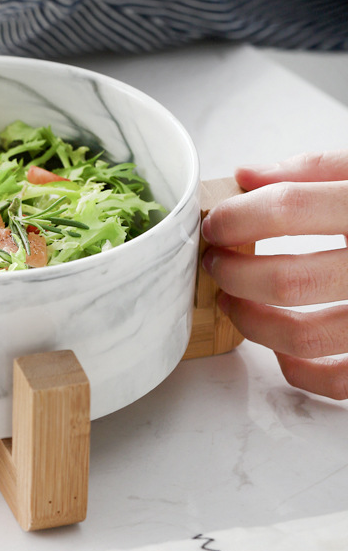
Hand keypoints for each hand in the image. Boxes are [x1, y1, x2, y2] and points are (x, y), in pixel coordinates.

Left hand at [202, 151, 347, 399]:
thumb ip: (314, 170)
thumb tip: (247, 176)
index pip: (289, 208)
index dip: (237, 216)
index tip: (214, 224)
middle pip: (288, 281)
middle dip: (233, 273)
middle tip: (216, 263)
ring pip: (304, 336)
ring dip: (250, 320)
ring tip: (230, 299)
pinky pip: (337, 380)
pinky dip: (296, 367)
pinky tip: (280, 345)